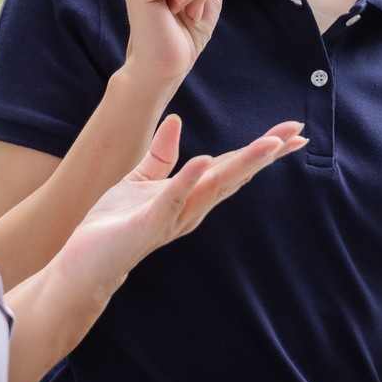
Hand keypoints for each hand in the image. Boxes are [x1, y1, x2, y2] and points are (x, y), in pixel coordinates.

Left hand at [54, 115, 305, 295]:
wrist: (85, 262)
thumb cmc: (113, 225)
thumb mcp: (140, 180)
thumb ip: (162, 154)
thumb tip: (176, 119)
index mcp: (191, 195)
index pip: (231, 166)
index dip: (261, 149)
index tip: (292, 133)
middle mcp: (190, 208)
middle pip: (234, 175)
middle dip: (265, 155)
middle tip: (297, 135)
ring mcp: (173, 217)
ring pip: (213, 187)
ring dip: (241, 164)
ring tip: (268, 144)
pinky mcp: (150, 225)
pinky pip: (172, 199)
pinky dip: (188, 179)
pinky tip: (204, 160)